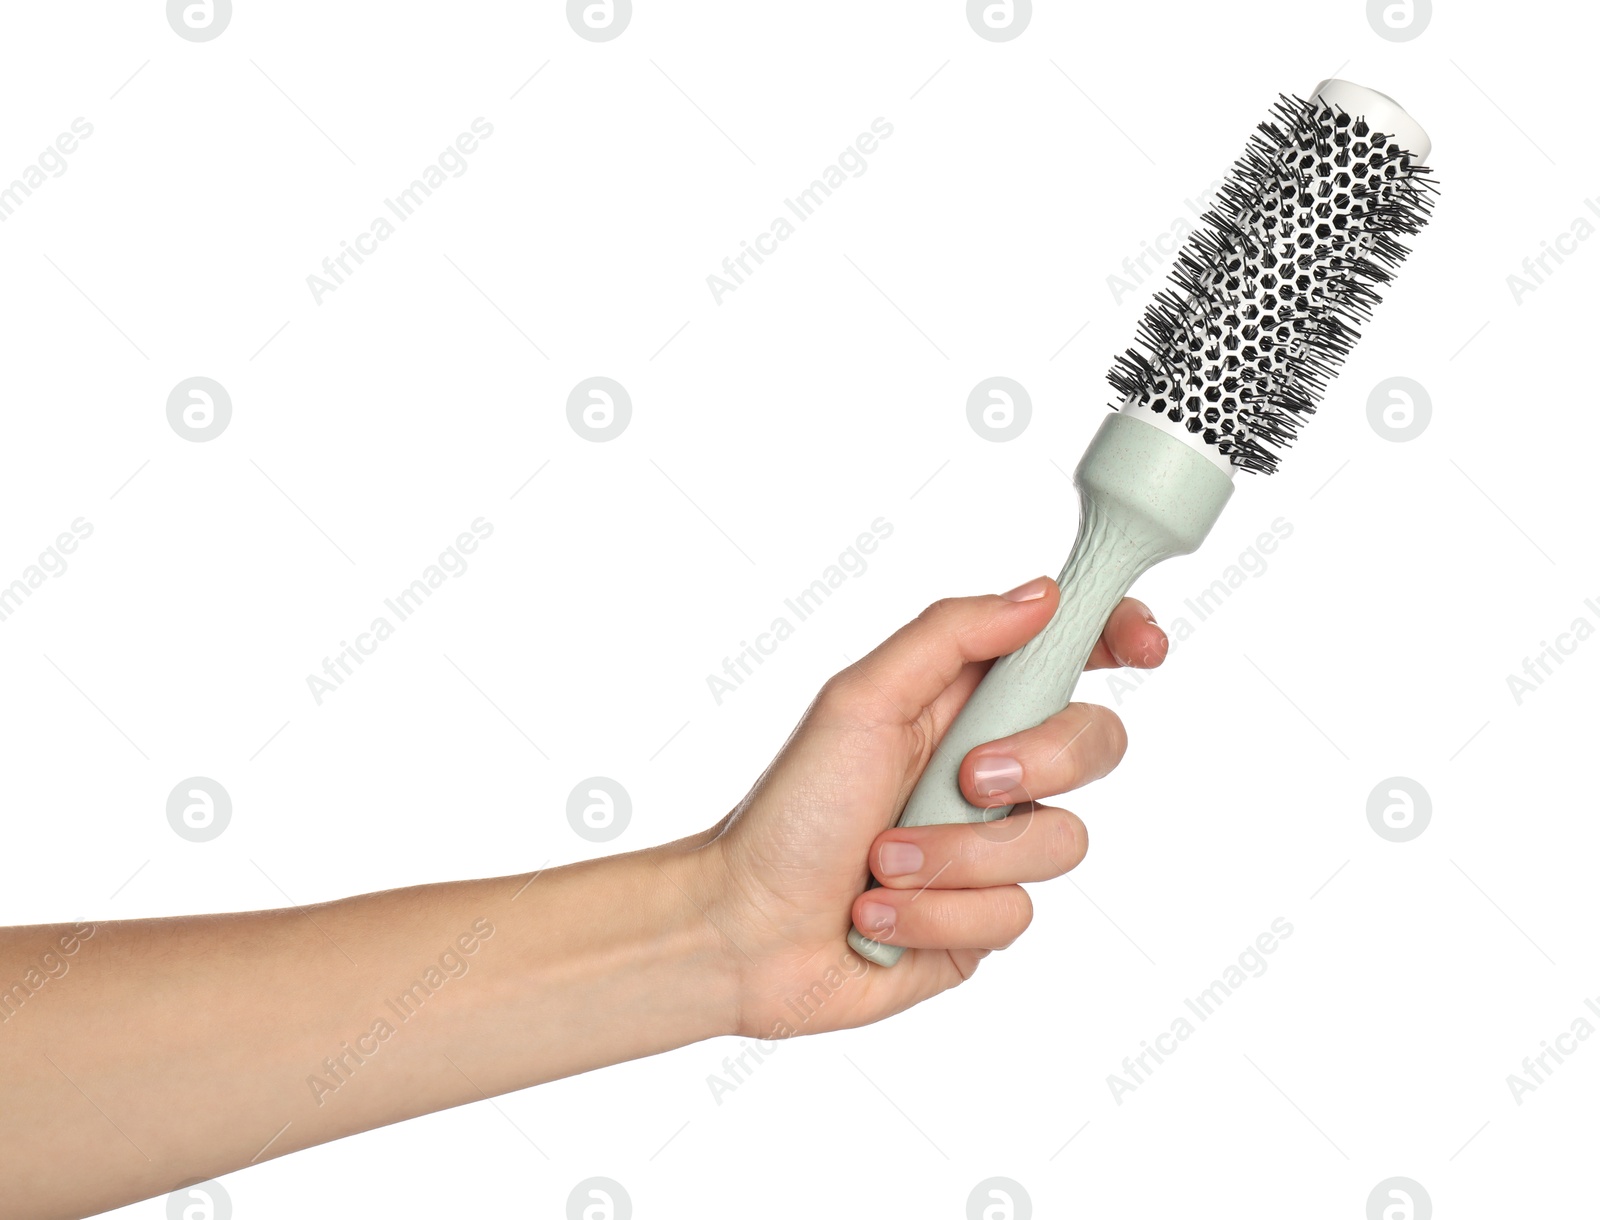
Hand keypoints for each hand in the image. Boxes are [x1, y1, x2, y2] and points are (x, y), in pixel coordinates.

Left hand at [688, 577, 1167, 1038]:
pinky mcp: (983, 923)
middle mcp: (988, 772)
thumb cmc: (789, 811)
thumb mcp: (859, 702)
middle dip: (1039, 763)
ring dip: (956, 858)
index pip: (1065, 655)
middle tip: (968, 780)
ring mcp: (991, 851)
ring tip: (883, 864)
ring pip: (1059, 844)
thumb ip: (949, 637)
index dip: (1116, 637)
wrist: (745, 931)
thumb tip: (1042, 595)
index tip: (1143, 646)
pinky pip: (1012, 916)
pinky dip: (933, 915)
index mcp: (959, 704)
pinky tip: (877, 917)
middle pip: (1093, 744)